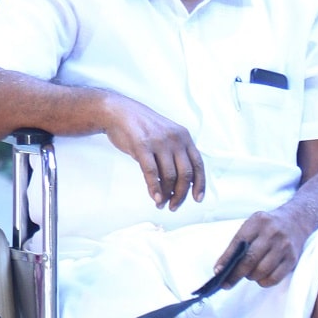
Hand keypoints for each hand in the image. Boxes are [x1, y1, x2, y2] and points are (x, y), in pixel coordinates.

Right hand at [97, 94, 204, 209]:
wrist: (118, 112)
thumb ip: (174, 154)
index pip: (198, 164)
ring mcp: (159, 142)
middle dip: (181, 194)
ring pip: (169, 176)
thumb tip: (178, 185)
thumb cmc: (142, 127)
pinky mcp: (142, 146)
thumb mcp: (166, 135)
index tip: (197, 198)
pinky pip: (151, 172)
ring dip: (166, 194)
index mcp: (184, 136)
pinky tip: (155, 198)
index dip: (199, 184)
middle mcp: (175, 139)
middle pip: (185, 174)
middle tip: (174, 206)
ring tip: (161, 204)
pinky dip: (154, 188)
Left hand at [215, 207, 305, 287]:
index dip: (226, 259)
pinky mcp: (292, 258)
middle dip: (235, 274)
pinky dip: (264, 282)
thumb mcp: (252, 226)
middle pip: (250, 259)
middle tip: (226, 283)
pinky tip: (261, 278)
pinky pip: (275, 278)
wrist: (296, 221)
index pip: (238, 242)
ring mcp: (284, 246)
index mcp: (257, 222)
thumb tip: (221, 267)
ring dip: (251, 277)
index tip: (217, 272)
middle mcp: (272, 233)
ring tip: (248, 274)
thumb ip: (239, 243)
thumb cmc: (267, 227)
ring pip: (262, 271)